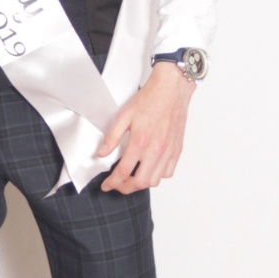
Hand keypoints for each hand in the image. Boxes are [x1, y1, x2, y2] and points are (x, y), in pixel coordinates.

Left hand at [98, 61, 194, 193]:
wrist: (172, 89)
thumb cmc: (150, 99)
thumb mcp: (124, 116)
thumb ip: (112, 137)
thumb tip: (102, 153)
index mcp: (140, 141)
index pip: (123, 171)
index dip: (112, 182)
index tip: (107, 185)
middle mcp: (156, 149)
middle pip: (140, 182)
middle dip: (125, 188)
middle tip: (117, 184)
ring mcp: (168, 151)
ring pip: (155, 181)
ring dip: (141, 183)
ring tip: (131, 178)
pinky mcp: (177, 150)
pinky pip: (167, 172)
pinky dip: (157, 176)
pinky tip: (148, 169)